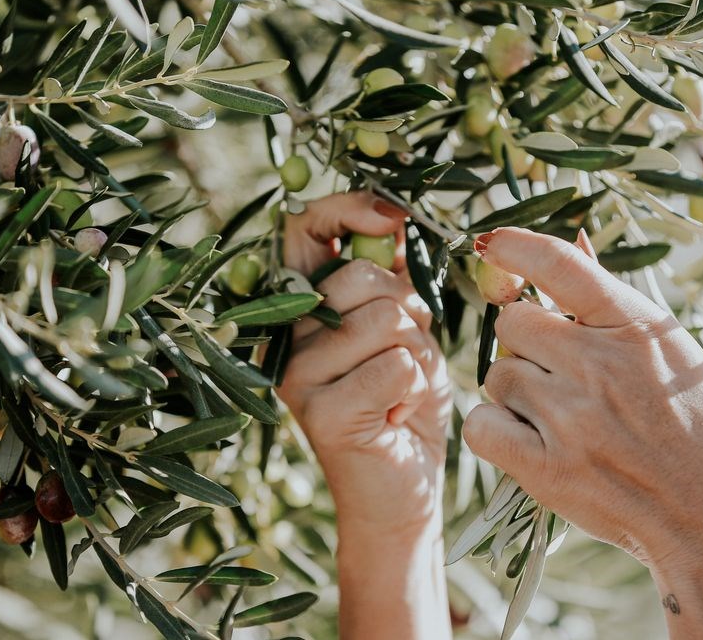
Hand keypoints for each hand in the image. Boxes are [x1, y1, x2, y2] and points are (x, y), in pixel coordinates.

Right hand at [276, 192, 452, 639]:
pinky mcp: (326, 415)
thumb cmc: (403, 403)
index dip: (350, 210)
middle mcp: (284, 340)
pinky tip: (400, 415)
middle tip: (404, 351)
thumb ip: (392, 278)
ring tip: (402, 388)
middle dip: (407, 307)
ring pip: (387, 320)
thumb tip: (397, 218)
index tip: (395, 217)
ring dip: (418, 352)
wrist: (403, 492)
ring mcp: (298, 378)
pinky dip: (418, 386)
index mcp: (297, 310)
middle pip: (361, 278)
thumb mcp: (402, 330)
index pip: (305, 231)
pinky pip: (399, 365)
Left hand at [463, 227, 702, 639]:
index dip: (516, 247)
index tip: (490, 244)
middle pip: (513, 324)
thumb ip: (615, 311)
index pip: (560, 265)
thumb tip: (564, 253)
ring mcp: (571, 416)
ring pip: (498, 375)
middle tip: (558, 374)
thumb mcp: (675, 355)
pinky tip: (530, 443)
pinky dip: (496, 431)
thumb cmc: (702, 433)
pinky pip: (482, 425)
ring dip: (516, 392)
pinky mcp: (547, 467)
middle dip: (526, 344)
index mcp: (639, 327)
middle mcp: (601, 364)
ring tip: (562, 419)